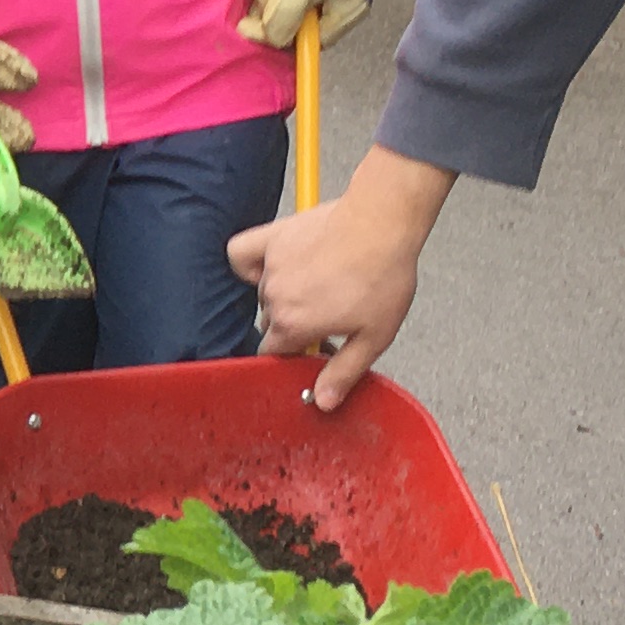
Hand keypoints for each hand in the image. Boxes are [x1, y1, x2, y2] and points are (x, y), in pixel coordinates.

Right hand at [230, 147, 454, 409]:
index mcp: (293, 326)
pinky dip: (250, 263)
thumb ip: (343, 373)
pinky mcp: (271, 239)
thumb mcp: (373, 337)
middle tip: (328, 312)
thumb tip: (322, 401)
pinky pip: (241, 255)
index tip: (315, 345)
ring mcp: (269, 267)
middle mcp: (273, 298)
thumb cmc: (382, 275)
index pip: (274, 353)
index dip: (296, 352)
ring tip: (320, 282)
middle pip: (272, 323)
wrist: (383, 222)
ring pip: (264, 293)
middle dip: (294, 323)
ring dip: (284, 293)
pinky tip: (271, 266)